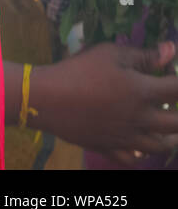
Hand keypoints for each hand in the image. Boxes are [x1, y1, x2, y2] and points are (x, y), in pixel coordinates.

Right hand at [33, 41, 177, 161]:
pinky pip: (133, 159)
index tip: (174, 78)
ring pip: (161, 146)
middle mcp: (140, 118)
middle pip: (177, 123)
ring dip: (170, 137)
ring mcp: (126, 137)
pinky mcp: (108, 147)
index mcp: (142, 91)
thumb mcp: (109, 53)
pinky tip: (137, 144)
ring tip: (166, 129)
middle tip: (174, 105)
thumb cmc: (77, 70)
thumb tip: (172, 50)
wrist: (45, 98)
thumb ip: (143, 55)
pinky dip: (140, 153)